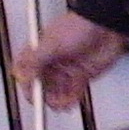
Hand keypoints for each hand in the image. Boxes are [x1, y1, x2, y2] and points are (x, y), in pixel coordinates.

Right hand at [12, 11, 127, 110]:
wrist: (107, 26)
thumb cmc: (81, 25)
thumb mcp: (53, 43)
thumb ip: (35, 60)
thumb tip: (21, 74)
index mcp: (41, 51)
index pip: (25, 70)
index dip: (26, 82)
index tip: (30, 92)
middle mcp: (52, 61)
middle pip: (40, 84)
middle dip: (42, 94)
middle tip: (46, 100)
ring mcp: (66, 69)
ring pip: (56, 91)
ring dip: (56, 99)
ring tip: (59, 103)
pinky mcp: (81, 76)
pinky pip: (72, 93)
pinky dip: (70, 100)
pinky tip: (69, 102)